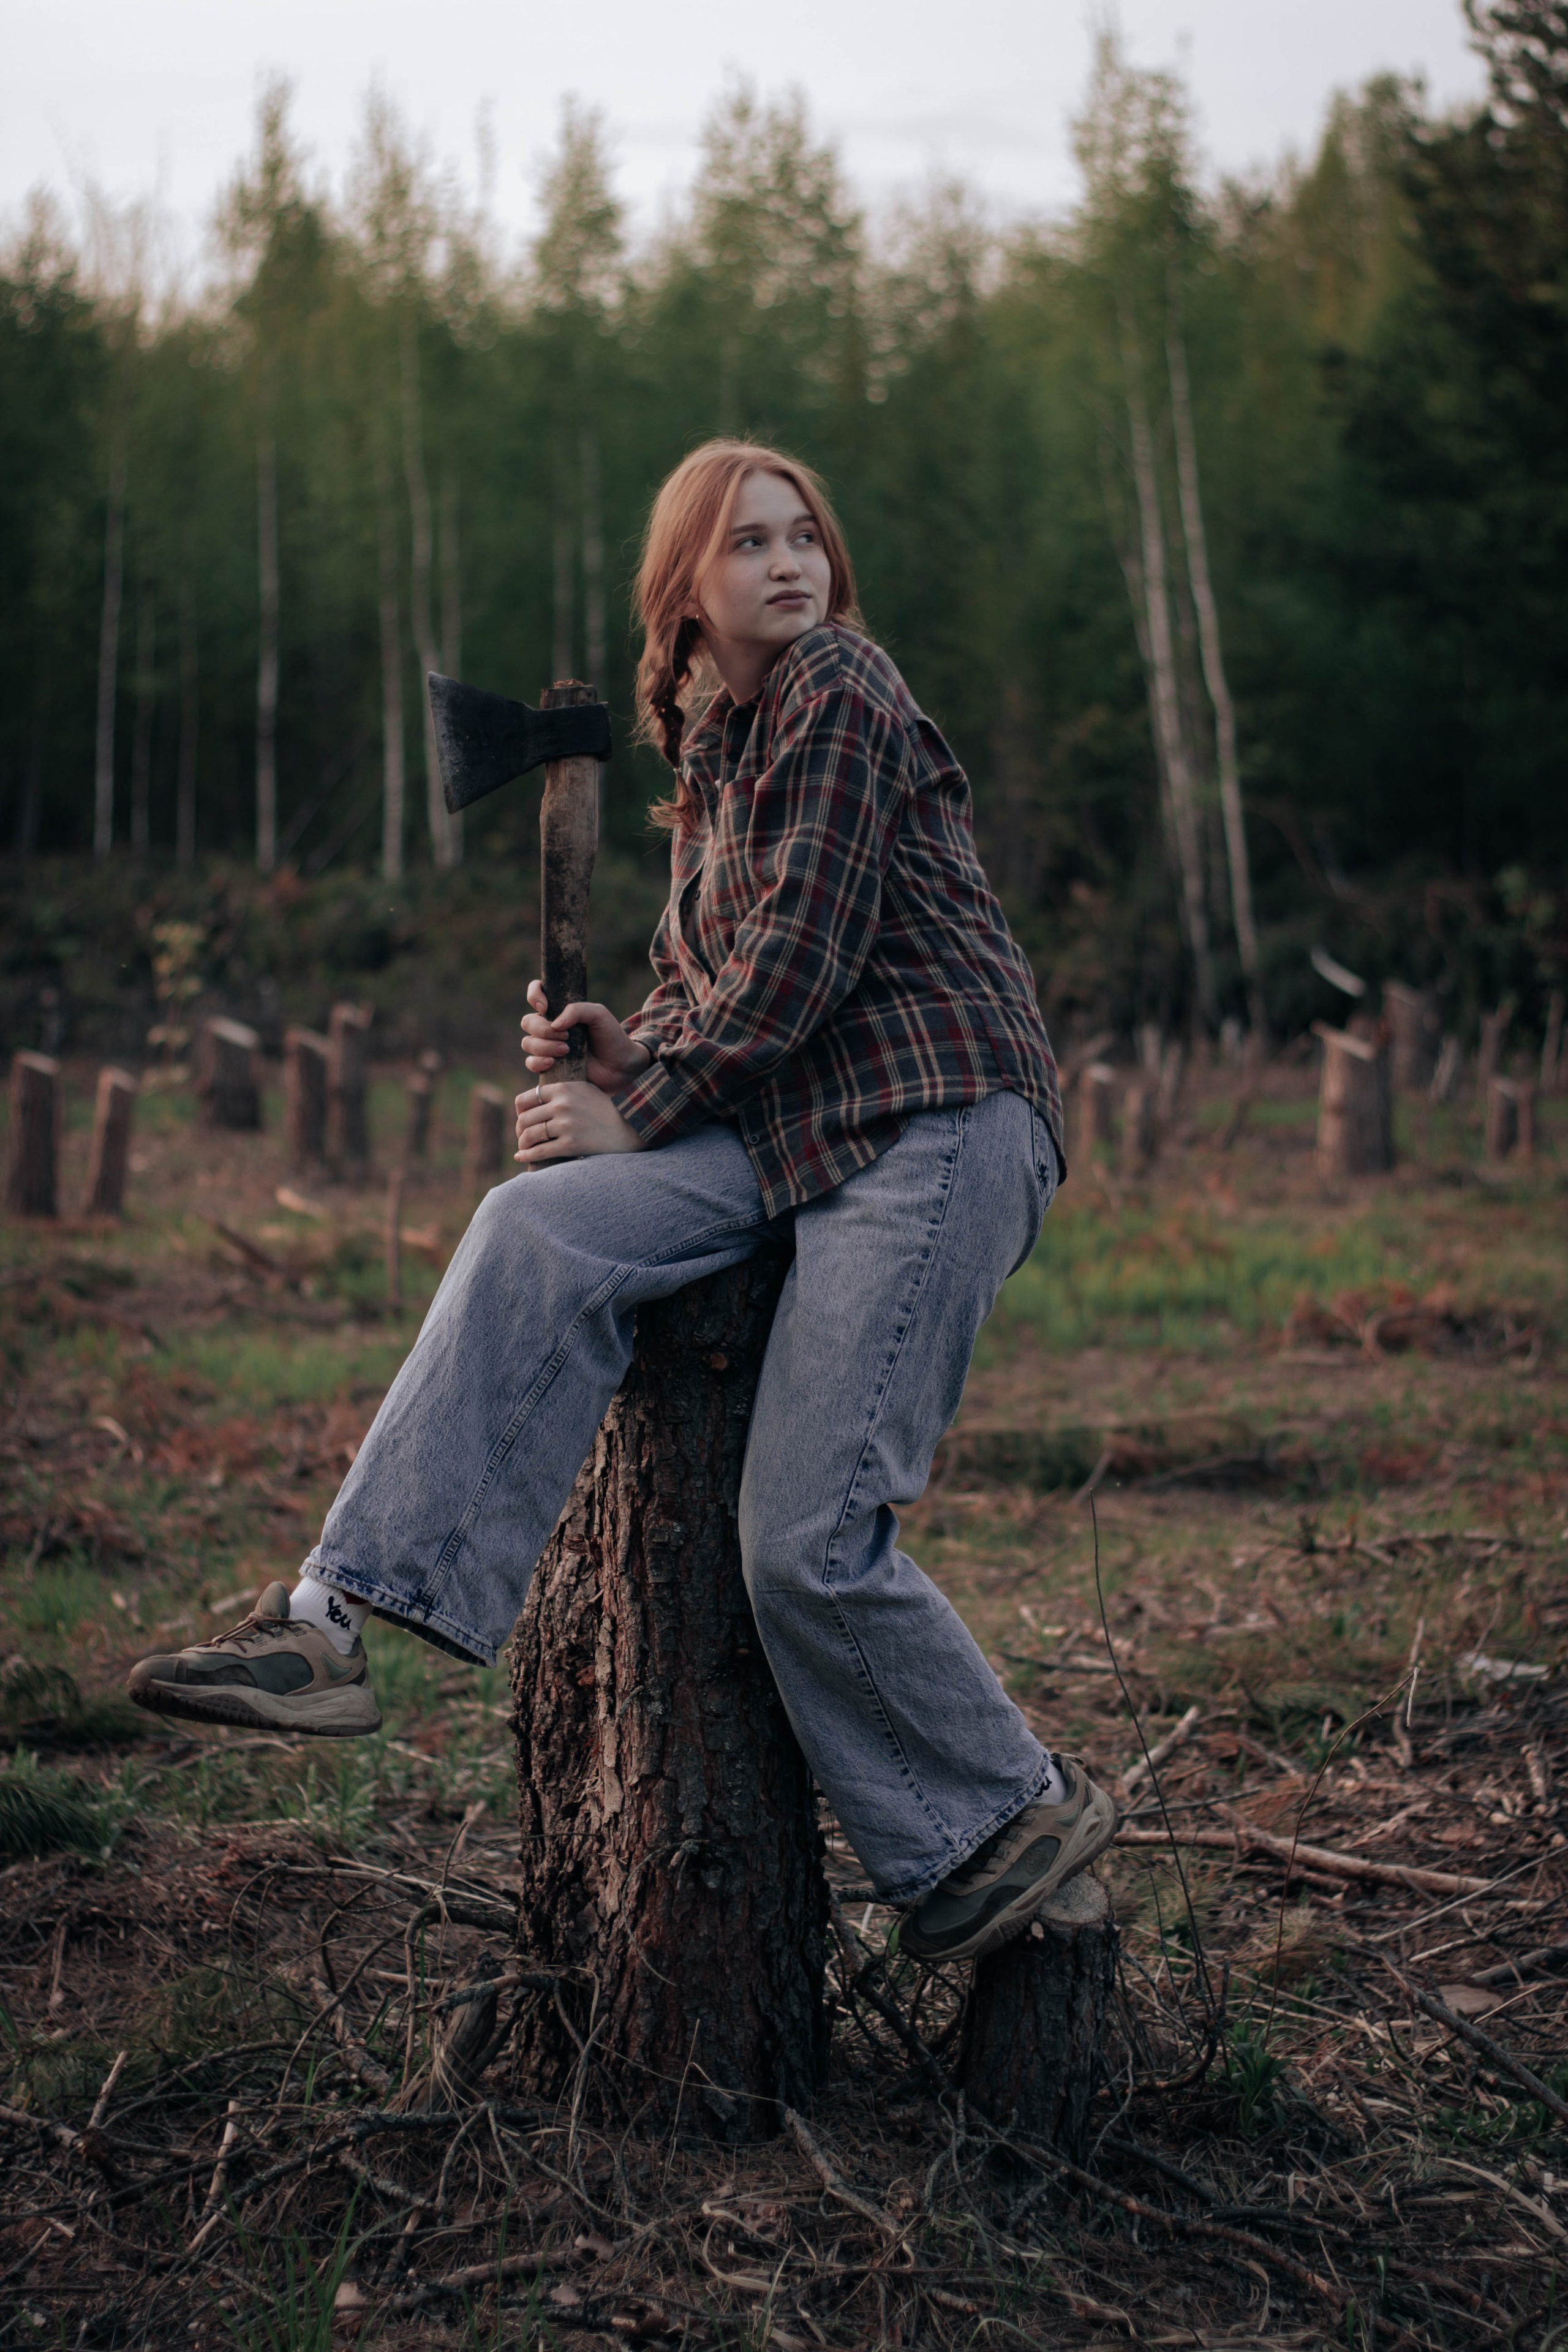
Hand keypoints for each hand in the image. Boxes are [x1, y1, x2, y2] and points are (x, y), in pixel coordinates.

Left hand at [515, 1078, 643, 1165]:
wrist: (629, 1126)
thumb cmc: (604, 1109)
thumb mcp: (583, 1090)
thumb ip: (560, 1092)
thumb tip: (534, 1100)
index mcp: (562, 1089)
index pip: (525, 1100)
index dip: (519, 1112)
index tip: (523, 1120)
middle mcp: (562, 1105)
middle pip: (525, 1119)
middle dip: (520, 1130)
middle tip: (523, 1137)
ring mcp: (566, 1125)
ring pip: (529, 1135)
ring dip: (523, 1144)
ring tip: (524, 1147)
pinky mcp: (571, 1144)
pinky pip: (539, 1151)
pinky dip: (526, 1155)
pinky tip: (521, 1157)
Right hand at [522, 982, 650, 1092]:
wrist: (619, 1064)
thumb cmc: (610, 1035)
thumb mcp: (599, 1014)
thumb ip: (577, 1010)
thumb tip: (555, 1023)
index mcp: (559, 1010)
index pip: (536, 993)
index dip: (534, 996)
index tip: (545, 1007)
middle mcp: (550, 1027)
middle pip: (528, 1022)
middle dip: (543, 1029)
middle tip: (566, 1036)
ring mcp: (547, 1046)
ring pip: (528, 1043)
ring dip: (544, 1046)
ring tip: (566, 1051)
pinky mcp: (549, 1067)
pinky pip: (531, 1063)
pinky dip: (538, 1062)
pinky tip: (553, 1063)